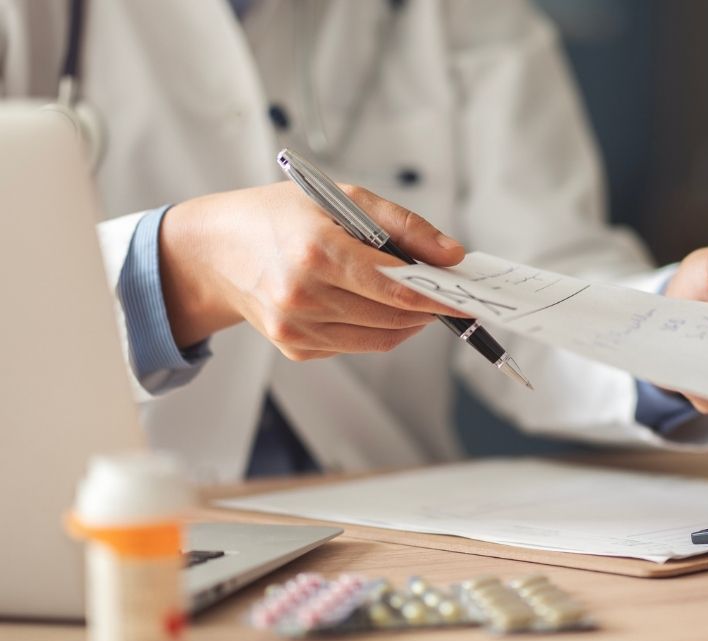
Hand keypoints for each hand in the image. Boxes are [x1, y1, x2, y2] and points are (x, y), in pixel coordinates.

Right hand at [159, 182, 468, 359]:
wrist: (214, 251)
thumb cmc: (279, 216)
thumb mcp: (341, 198)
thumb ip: (403, 225)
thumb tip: (452, 255)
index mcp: (316, 251)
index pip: (395, 285)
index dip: (438, 295)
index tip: (467, 297)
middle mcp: (303, 295)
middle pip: (392, 315)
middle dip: (428, 308)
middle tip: (449, 294)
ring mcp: (296, 327)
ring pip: (379, 338)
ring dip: (408, 322)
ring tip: (419, 300)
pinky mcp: (294, 347)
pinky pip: (354, 345)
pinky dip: (376, 329)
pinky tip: (373, 306)